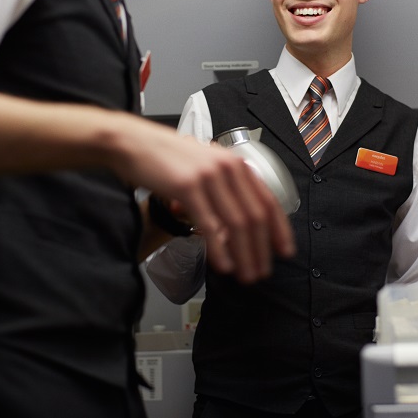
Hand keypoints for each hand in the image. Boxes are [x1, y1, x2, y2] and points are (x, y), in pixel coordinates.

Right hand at [118, 119, 294, 282]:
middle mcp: (228, 167)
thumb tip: (236, 226)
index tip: (284, 250)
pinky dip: (220, 250)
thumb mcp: (204, 166)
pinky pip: (210, 225)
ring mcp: (209, 176)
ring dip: (245, 254)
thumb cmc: (166, 157)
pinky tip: (224, 265)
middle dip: (262, 249)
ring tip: (246, 274)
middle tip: (262, 271)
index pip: (268, 200)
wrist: (134, 143)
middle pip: (255, 216)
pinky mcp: (188, 186)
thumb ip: (224, 189)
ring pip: (237, 223)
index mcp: (235, 163)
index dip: (279, 229)